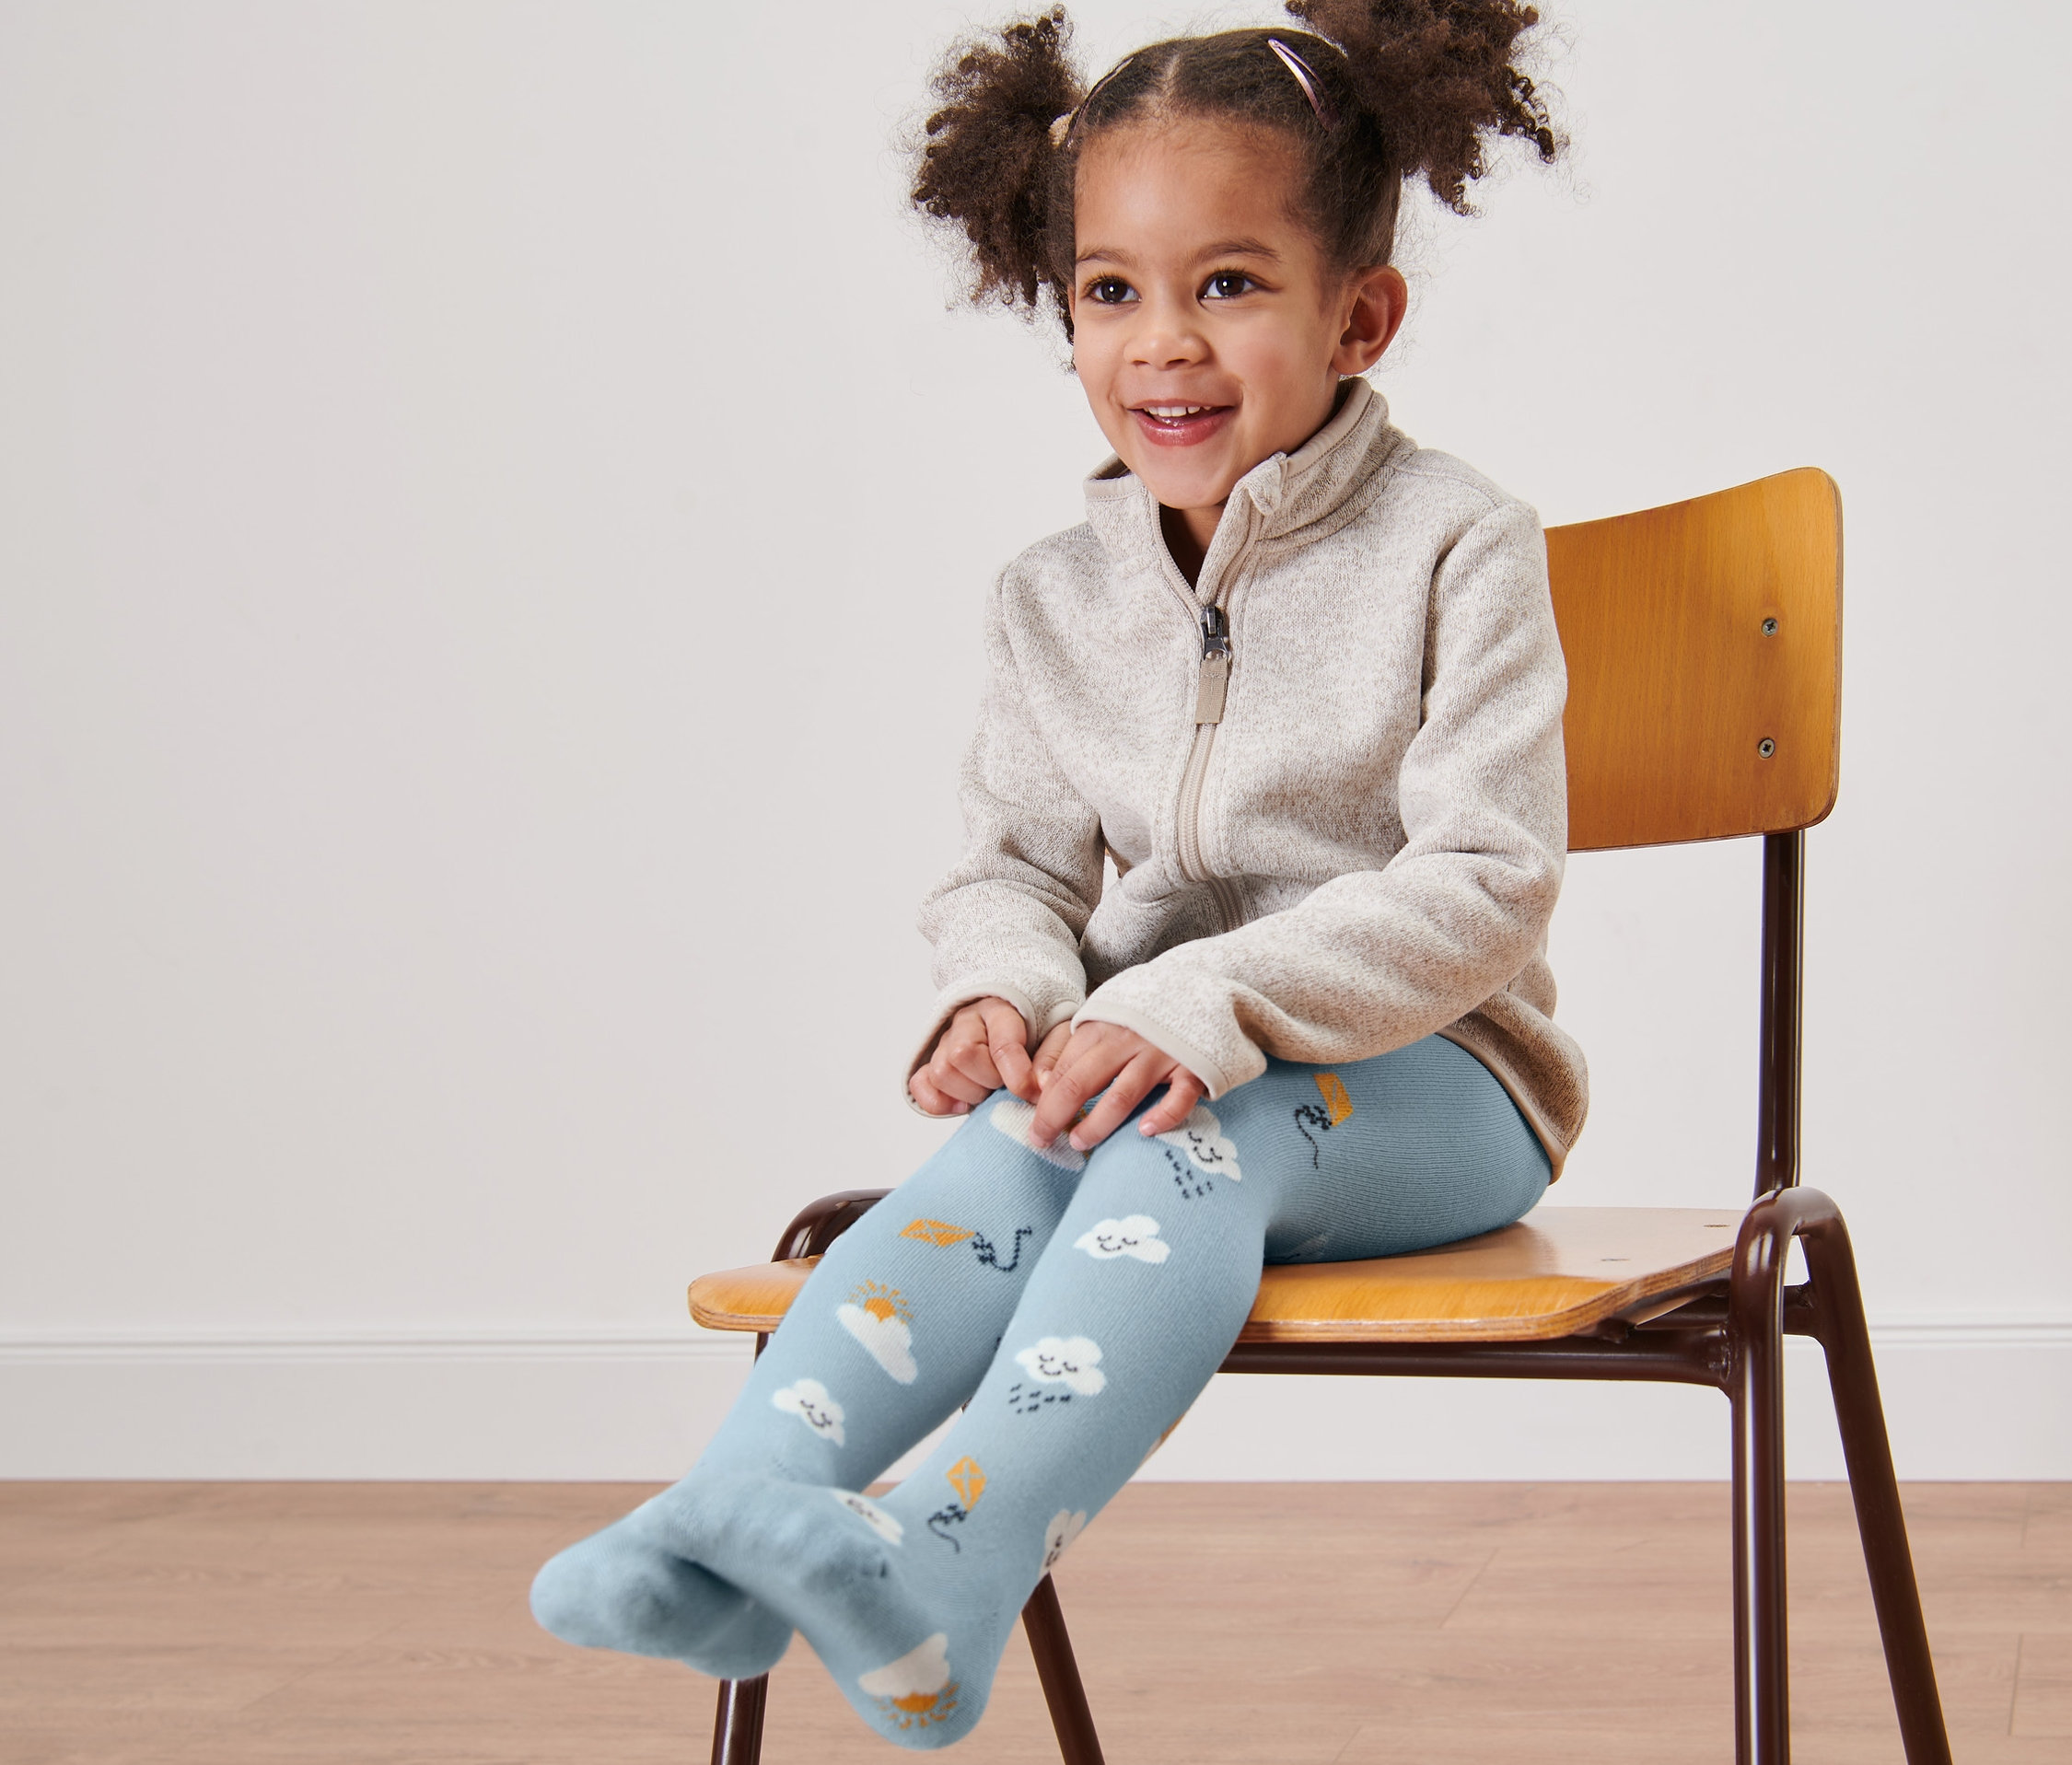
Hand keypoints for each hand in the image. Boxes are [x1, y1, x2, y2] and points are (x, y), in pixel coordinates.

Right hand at [909, 997, 1045, 1115]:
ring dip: (968, 1092)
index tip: (1031, 1093)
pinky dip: (938, 1102)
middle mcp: (966, 1022)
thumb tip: (1040, 1086)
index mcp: (1000, 1010)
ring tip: (989, 1091)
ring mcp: (945, 1042)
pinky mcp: (930, 1063)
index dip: (1017, 1076)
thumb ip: (1052, 1058)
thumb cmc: (1038, 1029)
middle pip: (962, 1055)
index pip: (1001, 1044)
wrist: (1020, 1020)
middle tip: (1006, 1084)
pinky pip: (919, 1084)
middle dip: (989, 1081)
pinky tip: (963, 1104)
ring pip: (940, 1071)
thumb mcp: (1056, 1035)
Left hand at [1026, 1021, 1204, 1153]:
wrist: (1199, 989)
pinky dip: (1162, 1116)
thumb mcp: (1099, 1022)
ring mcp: (1161, 1053)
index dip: (1043, 1103)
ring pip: (1122, 1095)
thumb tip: (1039, 1086)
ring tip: (1080, 1141)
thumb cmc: (1140, 1016)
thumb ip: (1068, 1050)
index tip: (1035, 1128)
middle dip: (1055, 1116)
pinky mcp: (1193, 1067)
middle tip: (1042, 1140)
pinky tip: (1145, 1132)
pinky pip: (1178, 1097)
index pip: (1062, 1070)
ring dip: (1097, 1124)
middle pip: (1081, 1083)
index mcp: (1100, 1028)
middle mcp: (1126, 1040)